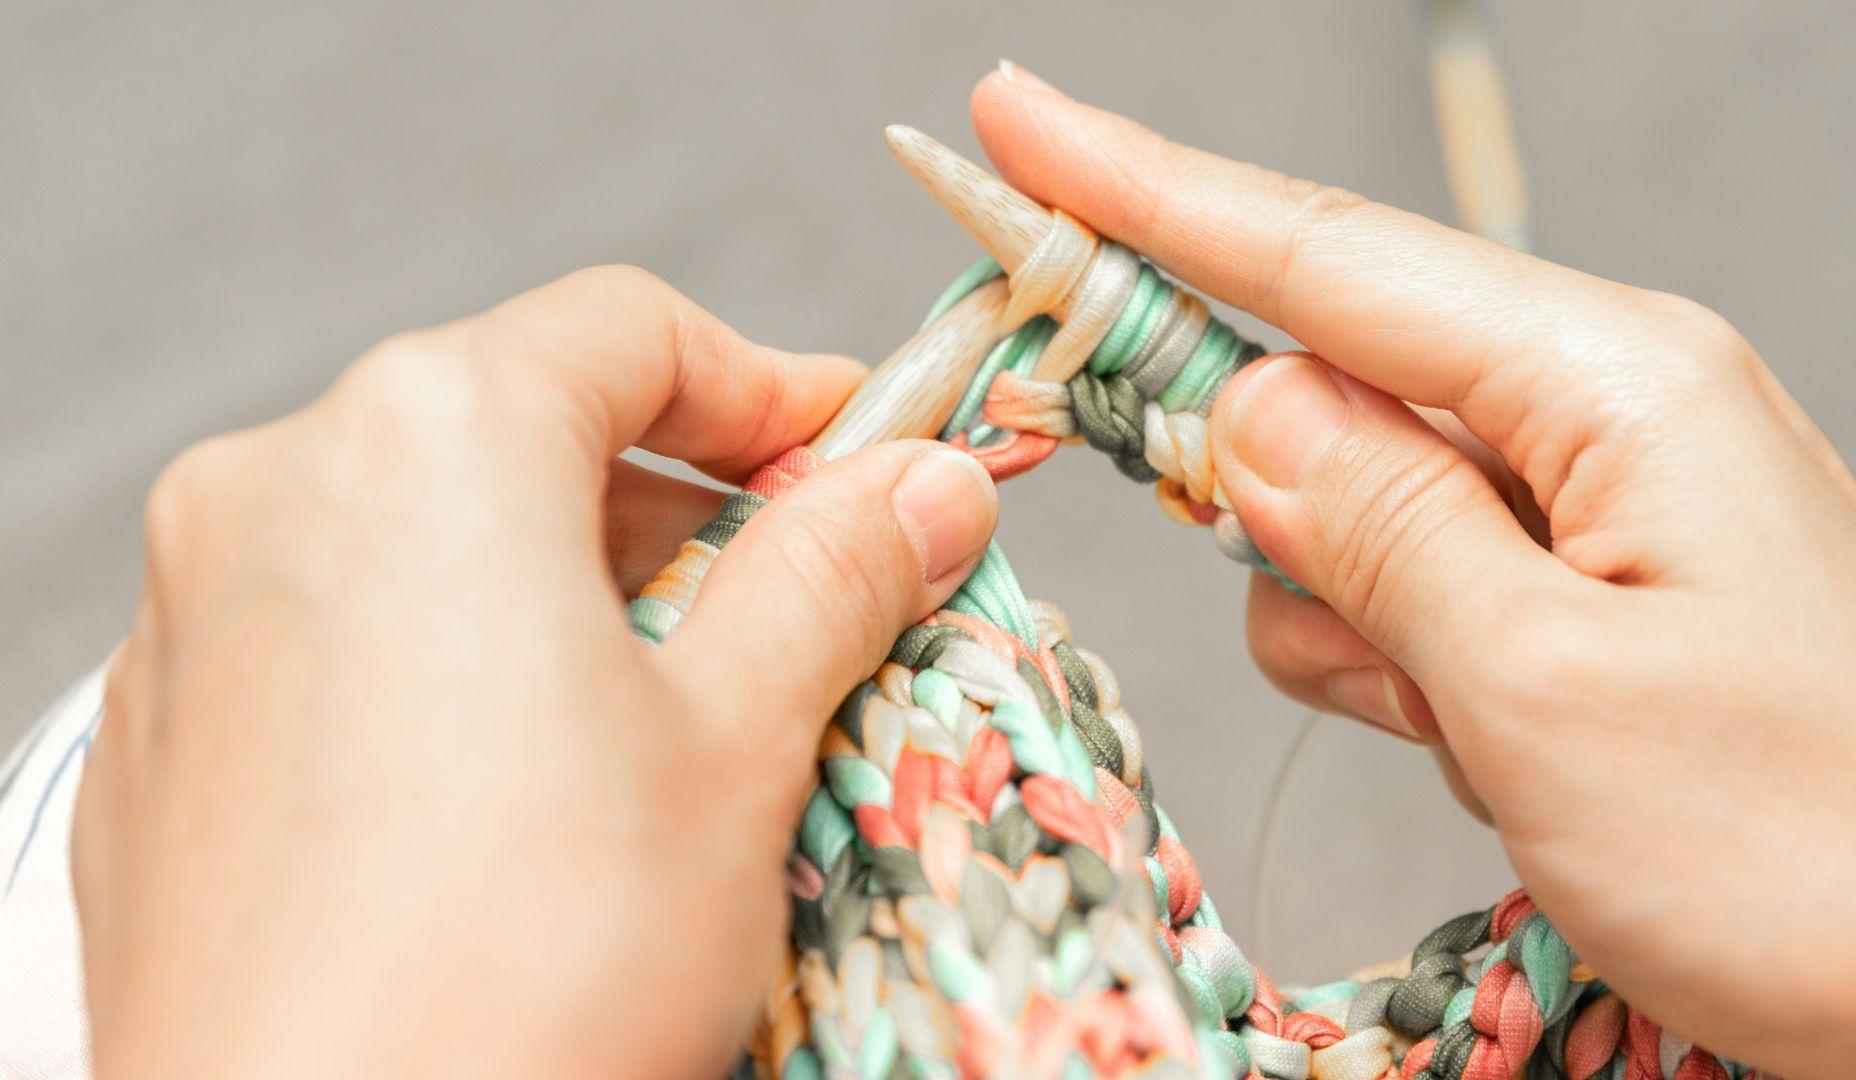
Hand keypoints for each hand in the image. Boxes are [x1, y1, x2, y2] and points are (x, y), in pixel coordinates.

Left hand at [74, 266, 998, 1079]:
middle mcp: (275, 493)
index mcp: (424, 439)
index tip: (868, 462)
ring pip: (428, 541)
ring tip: (676, 727)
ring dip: (573, 596)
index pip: (632, 332)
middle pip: (525, 430)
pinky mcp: (166, 746)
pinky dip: (454, 671)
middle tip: (801, 609)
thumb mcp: (736, 743)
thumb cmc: (524, 967)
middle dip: (682, 509)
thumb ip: (832, 574)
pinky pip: (339, 646)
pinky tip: (532, 800)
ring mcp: (196, 621)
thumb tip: (922, 488)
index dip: (778, 390)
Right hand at [973, 66, 1855, 1078]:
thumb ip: (1373, 528)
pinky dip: (1404, 667)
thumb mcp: (1543, 691)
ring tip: (1465, 729)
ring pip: (1357, 506)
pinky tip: (1483, 744)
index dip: (1144, 190)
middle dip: (1260, 486)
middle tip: (1303, 597)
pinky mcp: (1586, 592)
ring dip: (1353, 620)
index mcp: (1607, 382)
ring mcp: (1596, 505)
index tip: (1013, 121)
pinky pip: (1416, 588)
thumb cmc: (1816, 849)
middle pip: (1329, 377)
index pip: (1323, 255)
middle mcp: (1602, 411)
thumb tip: (1242, 410)